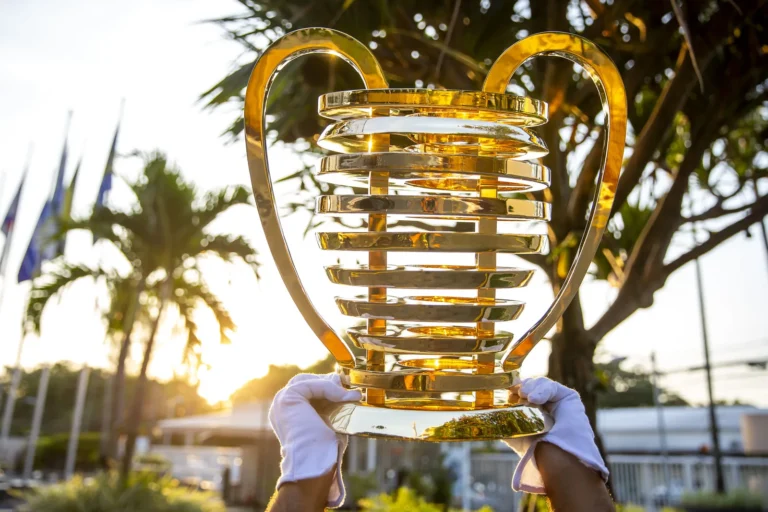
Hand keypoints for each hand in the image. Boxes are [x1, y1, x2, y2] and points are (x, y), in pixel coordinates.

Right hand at [269, 373, 361, 507]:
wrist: (315, 461)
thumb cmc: (324, 449)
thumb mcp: (329, 422)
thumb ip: (332, 405)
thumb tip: (348, 391)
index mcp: (288, 413)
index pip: (307, 389)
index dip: (327, 387)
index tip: (347, 391)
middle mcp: (280, 406)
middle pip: (306, 381)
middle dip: (329, 384)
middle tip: (349, 390)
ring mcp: (281, 401)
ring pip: (309, 381)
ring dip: (331, 386)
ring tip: (349, 395)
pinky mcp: (287, 398)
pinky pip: (311, 385)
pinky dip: (329, 388)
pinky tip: (342, 396)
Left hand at [504, 377, 607, 493]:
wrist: (555, 460)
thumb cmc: (536, 451)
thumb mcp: (514, 434)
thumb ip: (502, 423)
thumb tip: (485, 417)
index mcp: (532, 412)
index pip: (520, 392)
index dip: (512, 388)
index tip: (503, 389)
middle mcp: (545, 405)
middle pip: (530, 386)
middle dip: (521, 387)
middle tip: (514, 392)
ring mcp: (557, 401)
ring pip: (540, 384)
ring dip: (530, 387)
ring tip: (524, 395)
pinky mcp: (569, 398)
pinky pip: (552, 387)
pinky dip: (542, 390)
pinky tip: (534, 399)